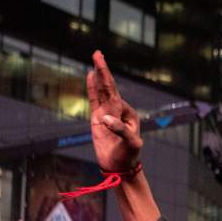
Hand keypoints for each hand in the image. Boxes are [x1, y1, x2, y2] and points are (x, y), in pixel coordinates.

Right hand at [87, 50, 143, 172]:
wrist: (119, 167)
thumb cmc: (129, 156)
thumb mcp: (131, 144)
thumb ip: (121, 130)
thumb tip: (105, 118)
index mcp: (128, 114)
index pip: (116, 98)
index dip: (108, 88)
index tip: (102, 94)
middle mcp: (118, 110)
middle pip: (109, 87)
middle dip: (104, 70)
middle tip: (98, 53)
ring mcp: (107, 113)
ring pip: (101, 91)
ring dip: (98, 75)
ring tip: (95, 58)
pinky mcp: (97, 119)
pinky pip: (94, 100)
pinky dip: (92, 88)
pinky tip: (90, 75)